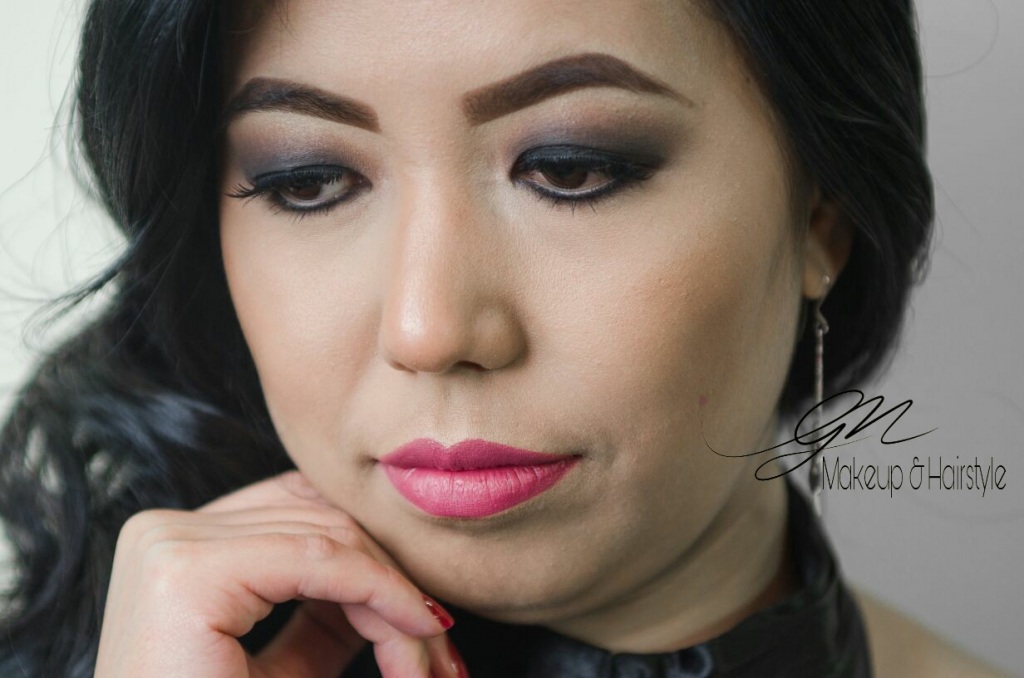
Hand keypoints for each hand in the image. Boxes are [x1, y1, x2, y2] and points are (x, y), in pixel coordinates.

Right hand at [94, 471, 467, 676]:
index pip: (303, 512)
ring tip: (431, 663)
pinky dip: (381, 593)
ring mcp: (171, 543)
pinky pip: (319, 559)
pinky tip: (418, 631)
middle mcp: (165, 529)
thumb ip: (326, 618)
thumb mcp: (283, 669)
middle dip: (394, 585)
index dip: (374, 558)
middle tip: (444, 654)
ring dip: (396, 601)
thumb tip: (401, 592)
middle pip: (322, 521)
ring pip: (331, 538)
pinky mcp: (189, 572)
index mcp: (178, 544)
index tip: (430, 620)